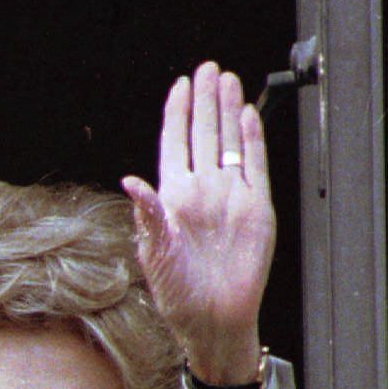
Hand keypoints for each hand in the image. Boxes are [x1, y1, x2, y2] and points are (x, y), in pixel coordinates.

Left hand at [121, 61, 274, 384]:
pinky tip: (248, 116)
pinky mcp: (256, 208)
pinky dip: (252, 140)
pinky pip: (255, 166)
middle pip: (203, 135)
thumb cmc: (178, 294)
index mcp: (172, 200)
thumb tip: (131, 181)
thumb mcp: (154, 254)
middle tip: (207, 69)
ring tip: (227, 81)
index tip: (179, 86)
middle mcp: (201, 193)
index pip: (174, 145)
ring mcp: (230, 198)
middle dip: (204, 102)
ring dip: (228, 112)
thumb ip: (147, 215)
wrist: (214, 319)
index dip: (176, 115)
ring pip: (229, 143)